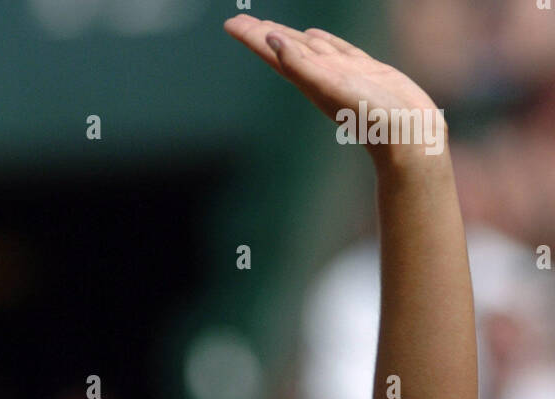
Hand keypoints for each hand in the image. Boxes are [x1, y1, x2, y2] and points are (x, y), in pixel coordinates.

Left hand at [223, 15, 444, 162]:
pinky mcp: (366, 70)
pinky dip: (324, 39)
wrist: (408, 136)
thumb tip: (271, 40)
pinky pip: (337, 48)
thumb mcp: (331, 87)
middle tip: (241, 22)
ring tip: (271, 27)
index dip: (252, 37)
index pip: (273, 52)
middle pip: (285, 48)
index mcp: (309, 79)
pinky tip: (314, 34)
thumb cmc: (371, 116)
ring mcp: (343, 72)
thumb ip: (301, 65)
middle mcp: (322, 75)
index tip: (229, 25)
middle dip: (263, 34)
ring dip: (290, 35)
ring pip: (309, 47)